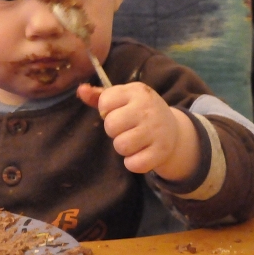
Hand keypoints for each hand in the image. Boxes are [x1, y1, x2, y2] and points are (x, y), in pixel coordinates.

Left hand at [77, 82, 198, 180]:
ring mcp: (156, 130)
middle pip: (111, 125)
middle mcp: (148, 108)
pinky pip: (134, 164)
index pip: (105, 102)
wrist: (173, 129)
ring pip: (121, 146)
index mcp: (137, 91)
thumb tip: (80, 90)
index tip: (119, 111)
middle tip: (125, 129)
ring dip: (123, 147)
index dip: (106, 111)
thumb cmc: (139, 112)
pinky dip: (132, 163)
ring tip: (133, 141)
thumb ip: (99, 96)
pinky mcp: (161, 151)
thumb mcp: (123, 99)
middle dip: (113, 131)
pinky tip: (140, 154)